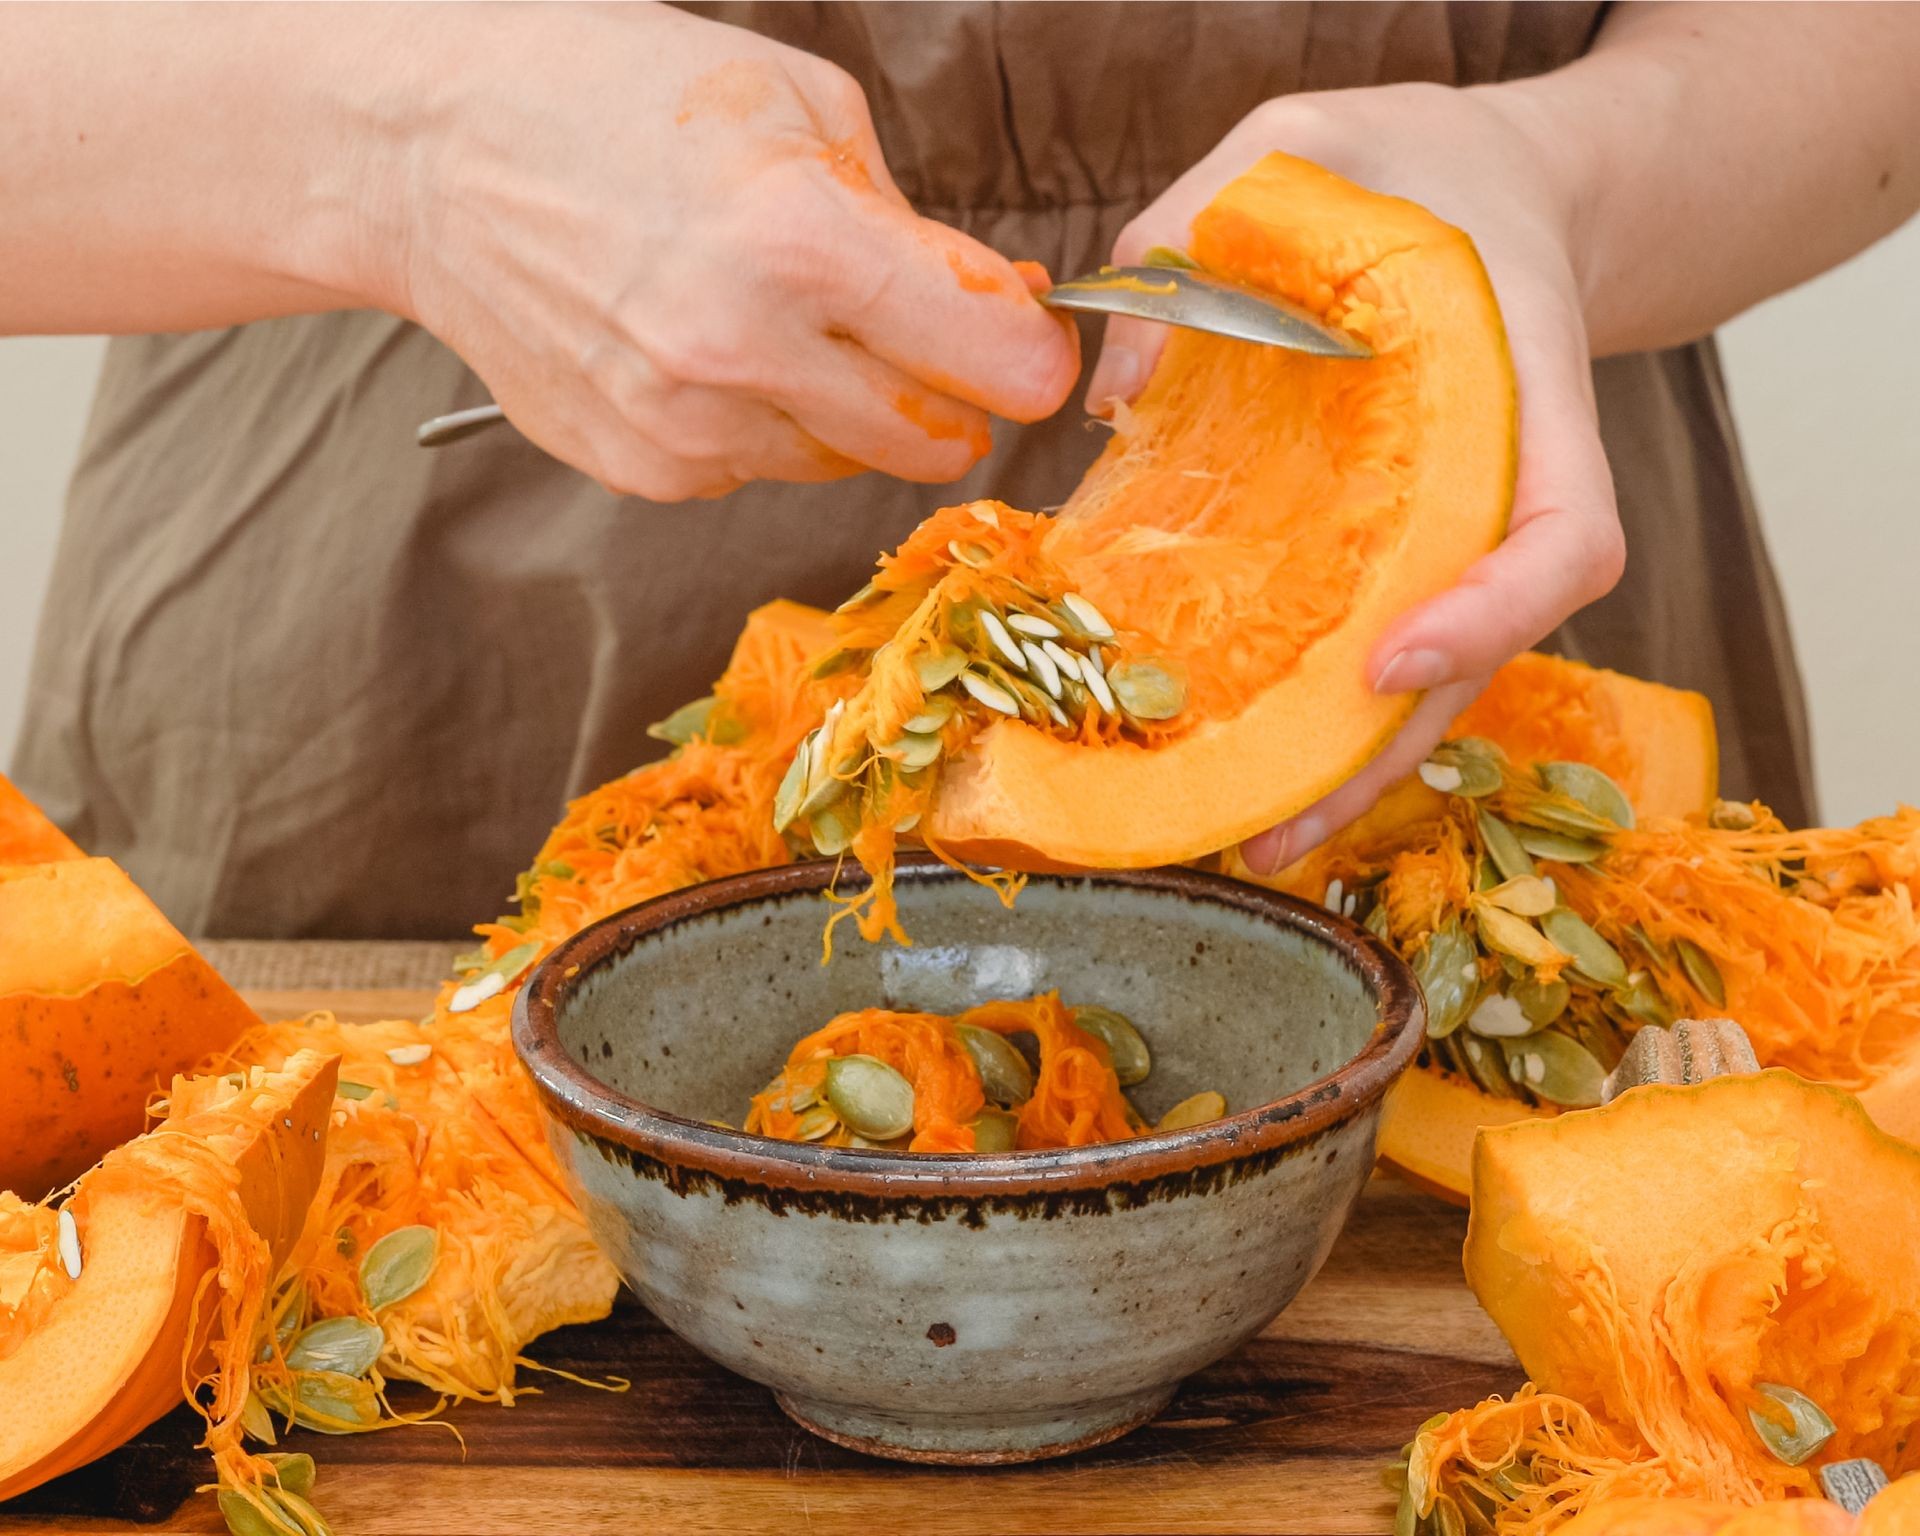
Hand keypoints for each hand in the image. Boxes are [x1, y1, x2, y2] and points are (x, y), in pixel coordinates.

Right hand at [391, 5, 1077, 498]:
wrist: (433, 160)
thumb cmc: (612, 101)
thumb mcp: (798, 106)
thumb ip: (912, 223)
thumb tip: (998, 310)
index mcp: (804, 244)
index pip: (996, 364)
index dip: (1032, 354)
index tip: (1030, 340)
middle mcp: (746, 356)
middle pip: (938, 439)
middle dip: (953, 390)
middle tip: (922, 330)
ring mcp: (690, 428)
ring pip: (851, 463)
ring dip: (853, 407)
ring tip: (785, 319)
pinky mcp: (647, 469)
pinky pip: (763, 472)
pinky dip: (767, 425)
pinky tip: (710, 351)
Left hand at [1082, 84, 1624, 873]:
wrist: (1471, 185)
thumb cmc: (1398, 166)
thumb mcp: (1294, 148)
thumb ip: (1199, 232)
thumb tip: (1110, 398)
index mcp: (1526, 390)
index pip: (1564, 537)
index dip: (1490, 615)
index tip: (1387, 664)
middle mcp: (1510, 485)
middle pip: (1484, 652)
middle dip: (1383, 752)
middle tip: (1275, 833)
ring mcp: (1464, 529)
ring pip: (1432, 677)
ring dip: (1345, 767)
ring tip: (1247, 839)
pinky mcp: (1405, 547)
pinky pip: (1374, 641)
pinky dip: (1315, 711)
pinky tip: (1239, 757)